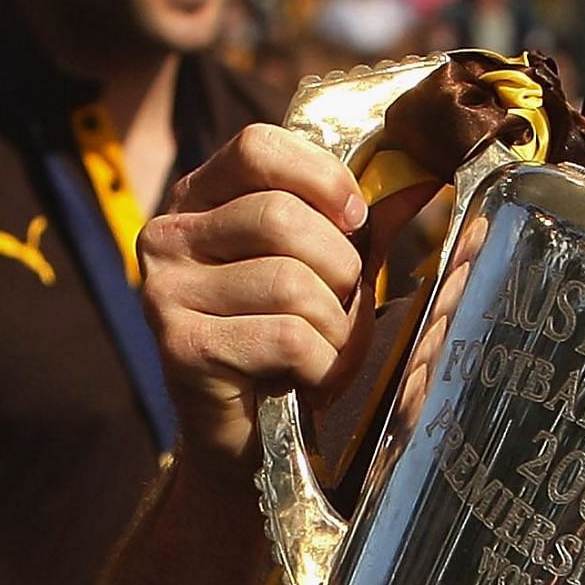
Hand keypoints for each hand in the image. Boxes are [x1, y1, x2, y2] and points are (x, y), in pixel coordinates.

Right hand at [137, 124, 373, 481]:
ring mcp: (164, 292)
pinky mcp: (181, 347)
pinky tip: (307, 379)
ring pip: (292, 282)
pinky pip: (288, 338)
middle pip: (282, 217)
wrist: (246, 438)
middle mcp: (167, 236)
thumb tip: (419, 180)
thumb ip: (357, 224)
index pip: (258, 146)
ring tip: (323, 349)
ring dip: (335, 327)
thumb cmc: (288, 342)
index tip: (354, 221)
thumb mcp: (322, 269)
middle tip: (338, 309)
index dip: (323, 178)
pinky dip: (322, 364)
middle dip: (340, 270)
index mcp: (199, 198)